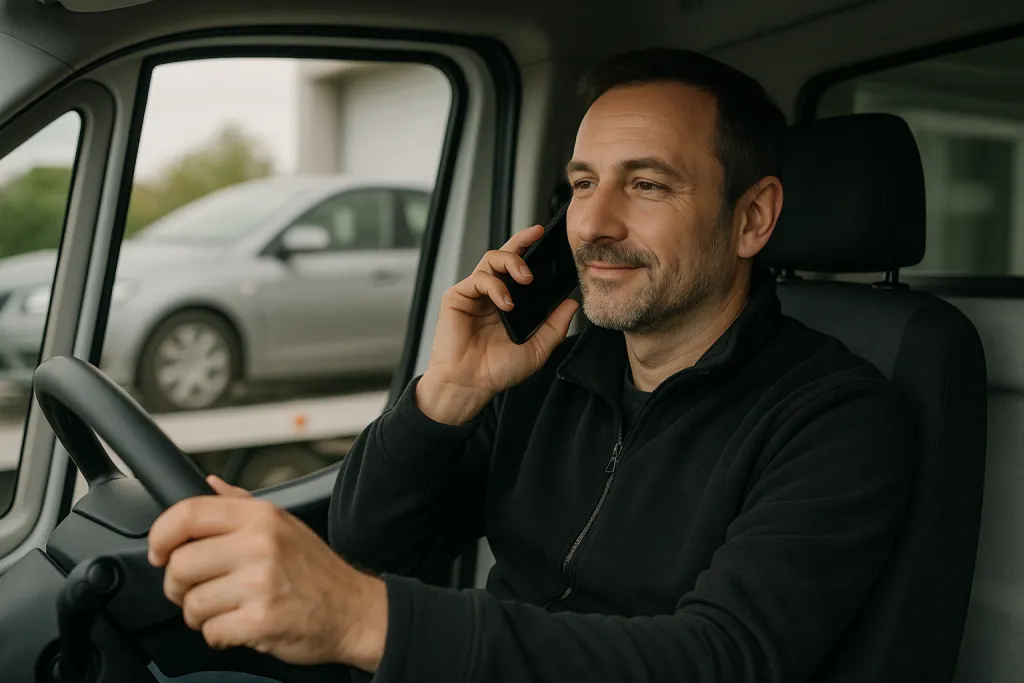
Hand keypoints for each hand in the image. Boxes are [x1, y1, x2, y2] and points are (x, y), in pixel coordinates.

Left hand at [147, 475, 387, 670]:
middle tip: (197, 590)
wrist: (354, 610)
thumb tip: (208, 483)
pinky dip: (221, 635)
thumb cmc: (316, 571)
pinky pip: (212, 632)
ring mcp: (261, 582)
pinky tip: (241, 625)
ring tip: (226, 609)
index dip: (160, 536)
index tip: (158, 552)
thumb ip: (240, 503)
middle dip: (179, 586)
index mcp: (261, 516)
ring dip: (201, 615)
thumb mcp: (284, 524)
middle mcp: (260, 543)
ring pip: (192, 604)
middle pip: (180, 565)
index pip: (188, 514)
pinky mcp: (261, 620)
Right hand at [418, 224, 578, 423]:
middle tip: (537, 239)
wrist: (470, 385)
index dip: (532, 250)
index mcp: (510, 302)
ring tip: (526, 279)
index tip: (549, 238)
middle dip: (522, 241)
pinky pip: (478, 279)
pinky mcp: (458, 297)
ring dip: (512, 262)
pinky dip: (495, 286)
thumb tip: (571, 302)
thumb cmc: (497, 370)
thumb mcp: (537, 349)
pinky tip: (506, 303)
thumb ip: (555, 325)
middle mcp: (492, 293)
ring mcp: (474, 294)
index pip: (521, 268)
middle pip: (505, 254)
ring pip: (491, 259)